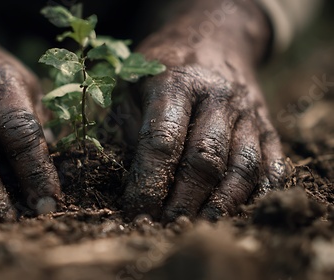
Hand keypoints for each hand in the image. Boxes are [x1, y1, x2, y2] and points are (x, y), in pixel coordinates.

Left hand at [120, 0, 285, 222]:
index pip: (162, 141)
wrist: (214, 38)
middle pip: (205, 159)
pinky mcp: (268, 124)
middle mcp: (218, 97)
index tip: (136, 210)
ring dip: (221, 204)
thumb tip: (133, 177)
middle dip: (183, 200)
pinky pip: (271, 163)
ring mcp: (248, 111)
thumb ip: (128, 123)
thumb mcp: (132, 80)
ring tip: (199, 226)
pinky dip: (258, 193)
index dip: (148, 181)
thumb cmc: (163, 65)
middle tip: (165, 226)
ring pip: (243, 167)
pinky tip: (239, 211)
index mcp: (177, 82)